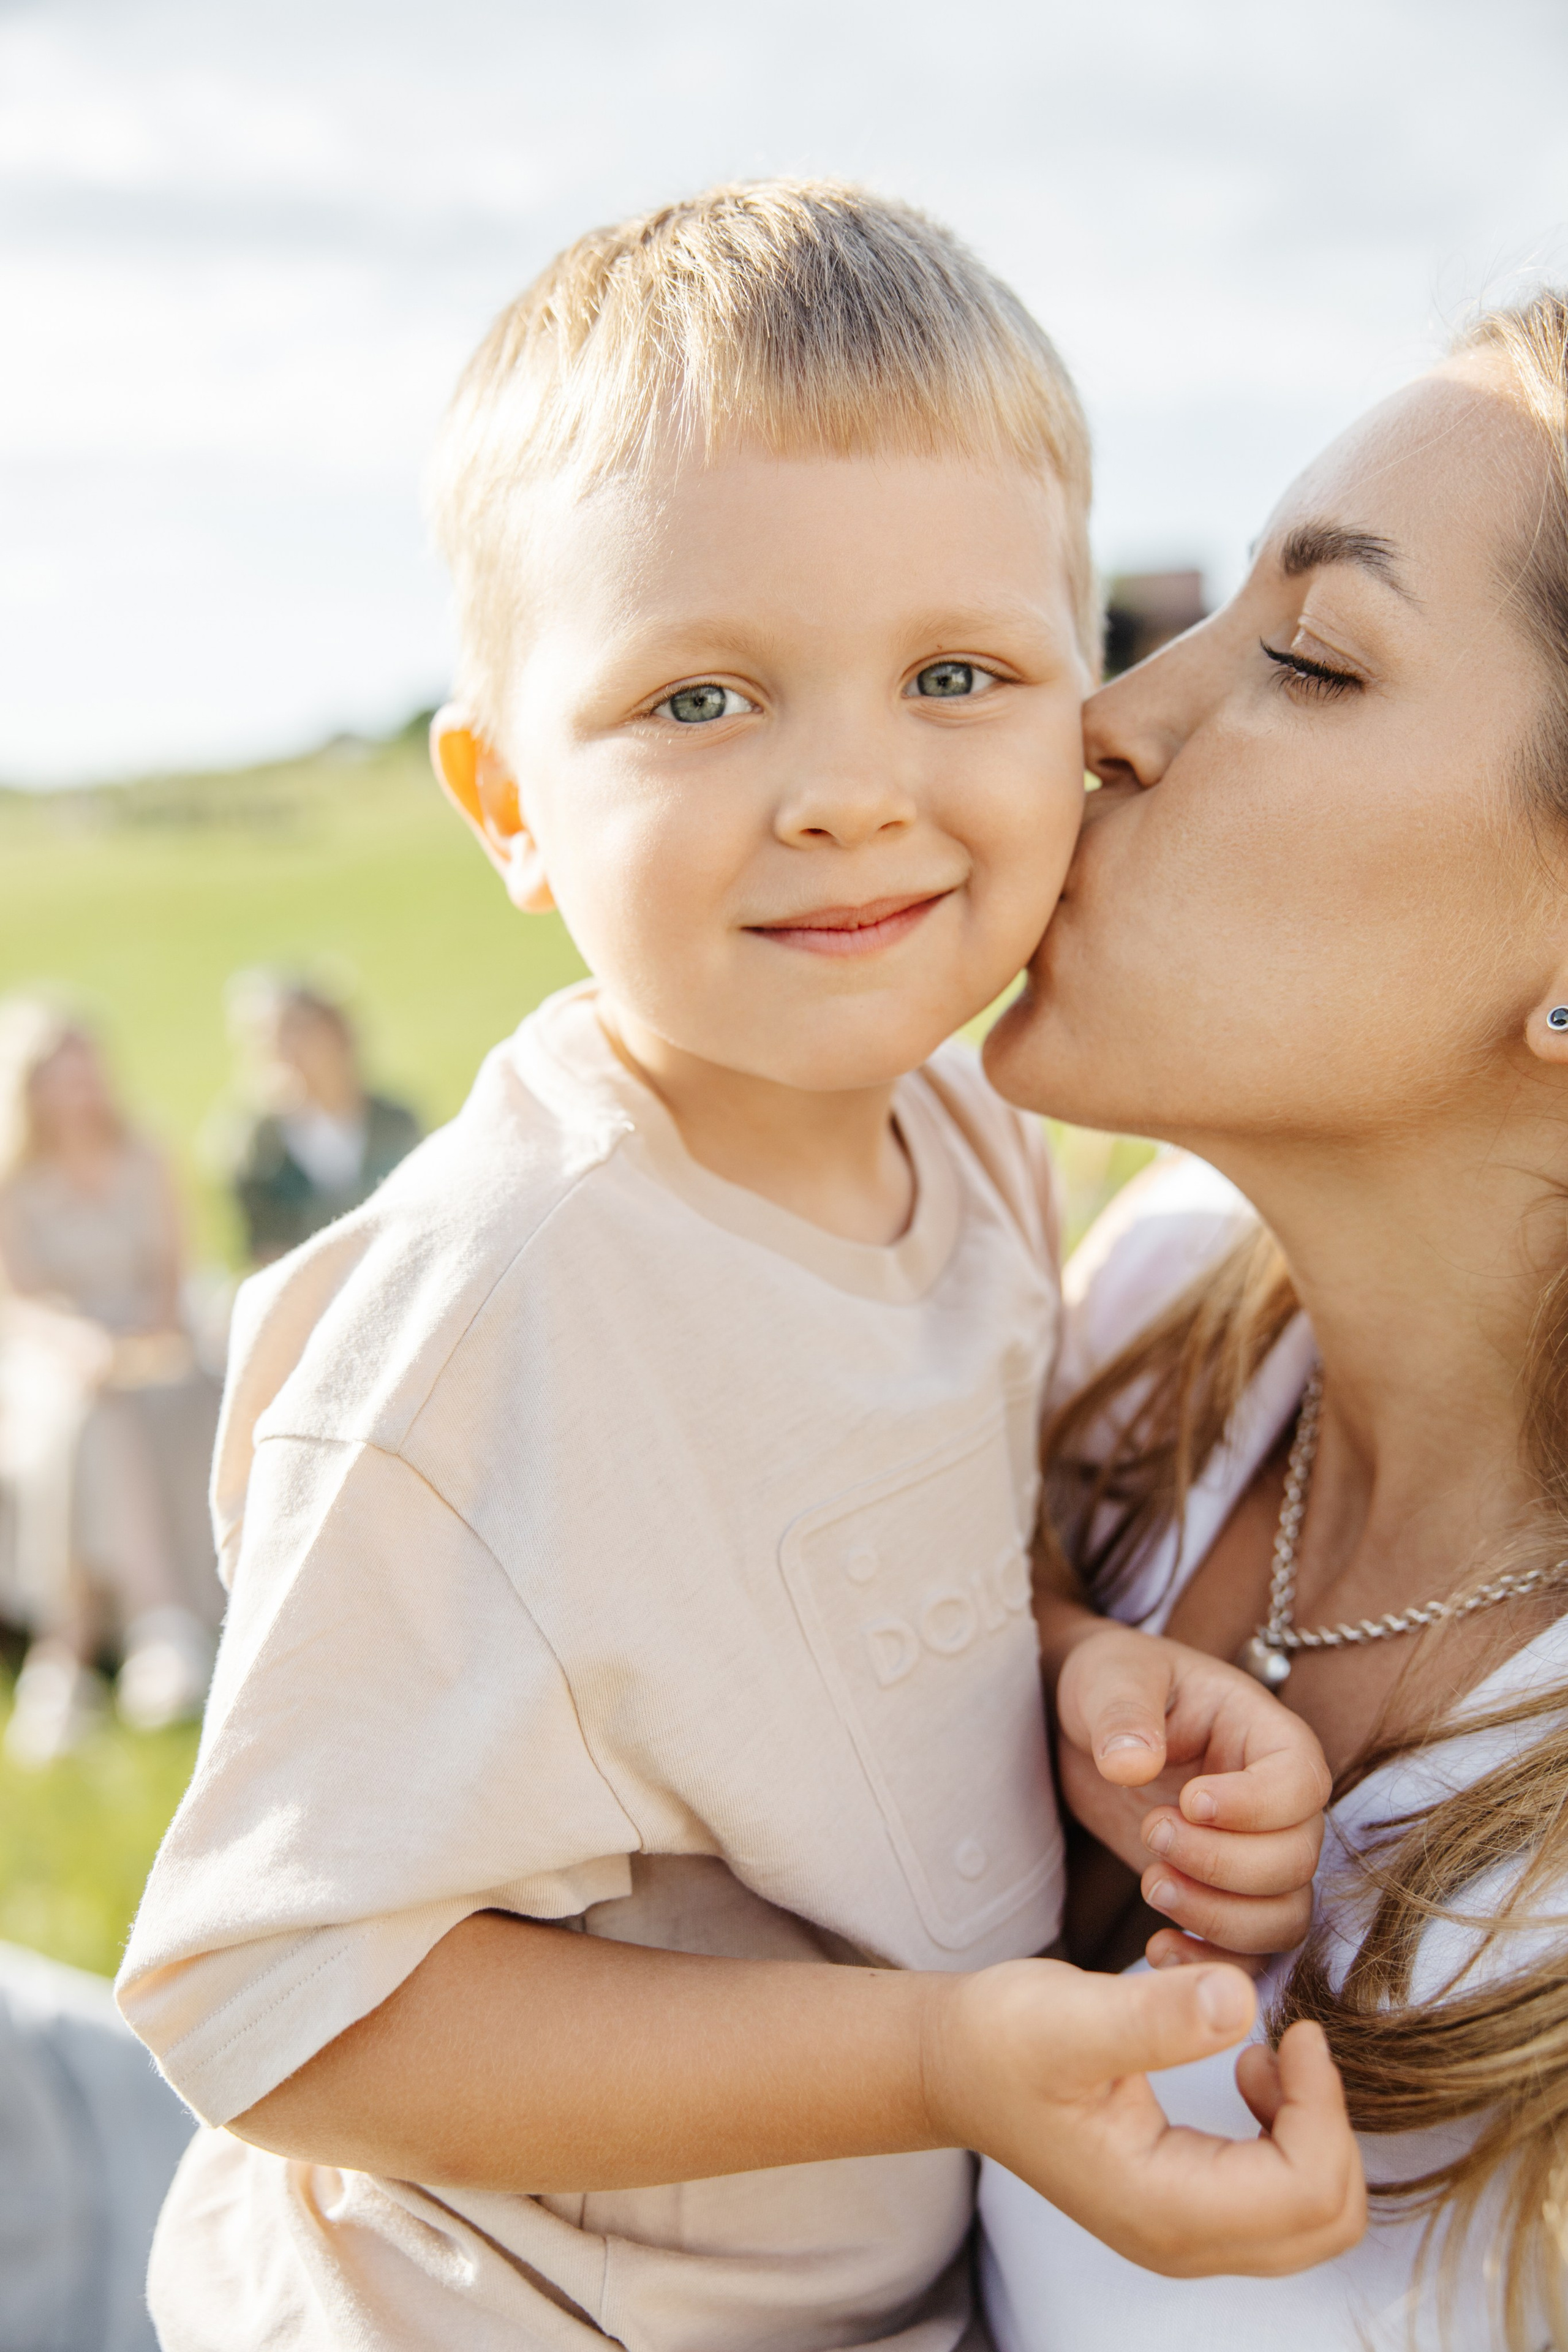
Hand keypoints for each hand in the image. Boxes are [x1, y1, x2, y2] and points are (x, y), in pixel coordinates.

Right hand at [926, 1956, 1364, 2275]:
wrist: (952, 2065)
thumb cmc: (1001, 2039)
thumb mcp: (1070, 2016)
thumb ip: (1155, 2017)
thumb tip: (1242, 1998)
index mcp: (1161, 2207)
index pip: (1305, 2190)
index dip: (1323, 2105)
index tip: (1295, 2029)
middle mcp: (1180, 2241)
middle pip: (1326, 2221)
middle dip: (1329, 2127)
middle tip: (1288, 2042)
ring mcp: (1183, 2233)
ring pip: (1313, 2217)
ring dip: (1313, 2133)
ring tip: (1262, 2057)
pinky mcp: (1183, 2208)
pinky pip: (1282, 2200)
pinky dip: (1291, 2140)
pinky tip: (1247, 2074)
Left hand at [1054, 1625, 1330, 1961]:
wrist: (1084, 1725)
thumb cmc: (1111, 1682)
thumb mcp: (1110, 1676)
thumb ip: (1123, 1712)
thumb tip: (1131, 1763)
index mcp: (1266, 1734)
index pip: (1302, 1783)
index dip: (1255, 1806)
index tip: (1188, 1800)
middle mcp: (1278, 1802)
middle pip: (1297, 1859)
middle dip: (1222, 1863)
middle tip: (1152, 1833)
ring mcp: (1256, 1853)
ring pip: (1285, 1916)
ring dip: (1220, 1918)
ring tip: (1151, 1885)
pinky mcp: (1224, 1896)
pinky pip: (1253, 1952)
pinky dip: (1215, 1963)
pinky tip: (1158, 1947)